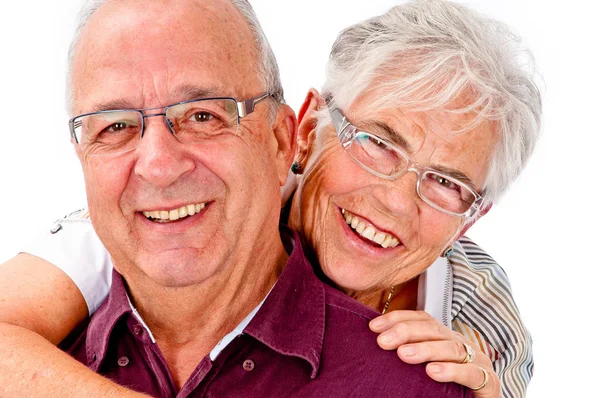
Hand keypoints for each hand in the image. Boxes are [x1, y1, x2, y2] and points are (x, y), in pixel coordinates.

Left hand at [369, 310, 500, 397]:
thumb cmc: (448, 390)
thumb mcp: (425, 367)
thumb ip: (408, 353)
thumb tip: (377, 341)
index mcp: (445, 339)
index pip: (422, 319)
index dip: (397, 318)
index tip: (374, 327)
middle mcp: (462, 345)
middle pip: (434, 330)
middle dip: (406, 332)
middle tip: (383, 341)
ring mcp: (478, 362)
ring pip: (452, 347)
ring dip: (426, 350)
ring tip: (403, 354)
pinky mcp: (489, 383)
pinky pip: (471, 373)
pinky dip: (451, 371)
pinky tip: (432, 372)